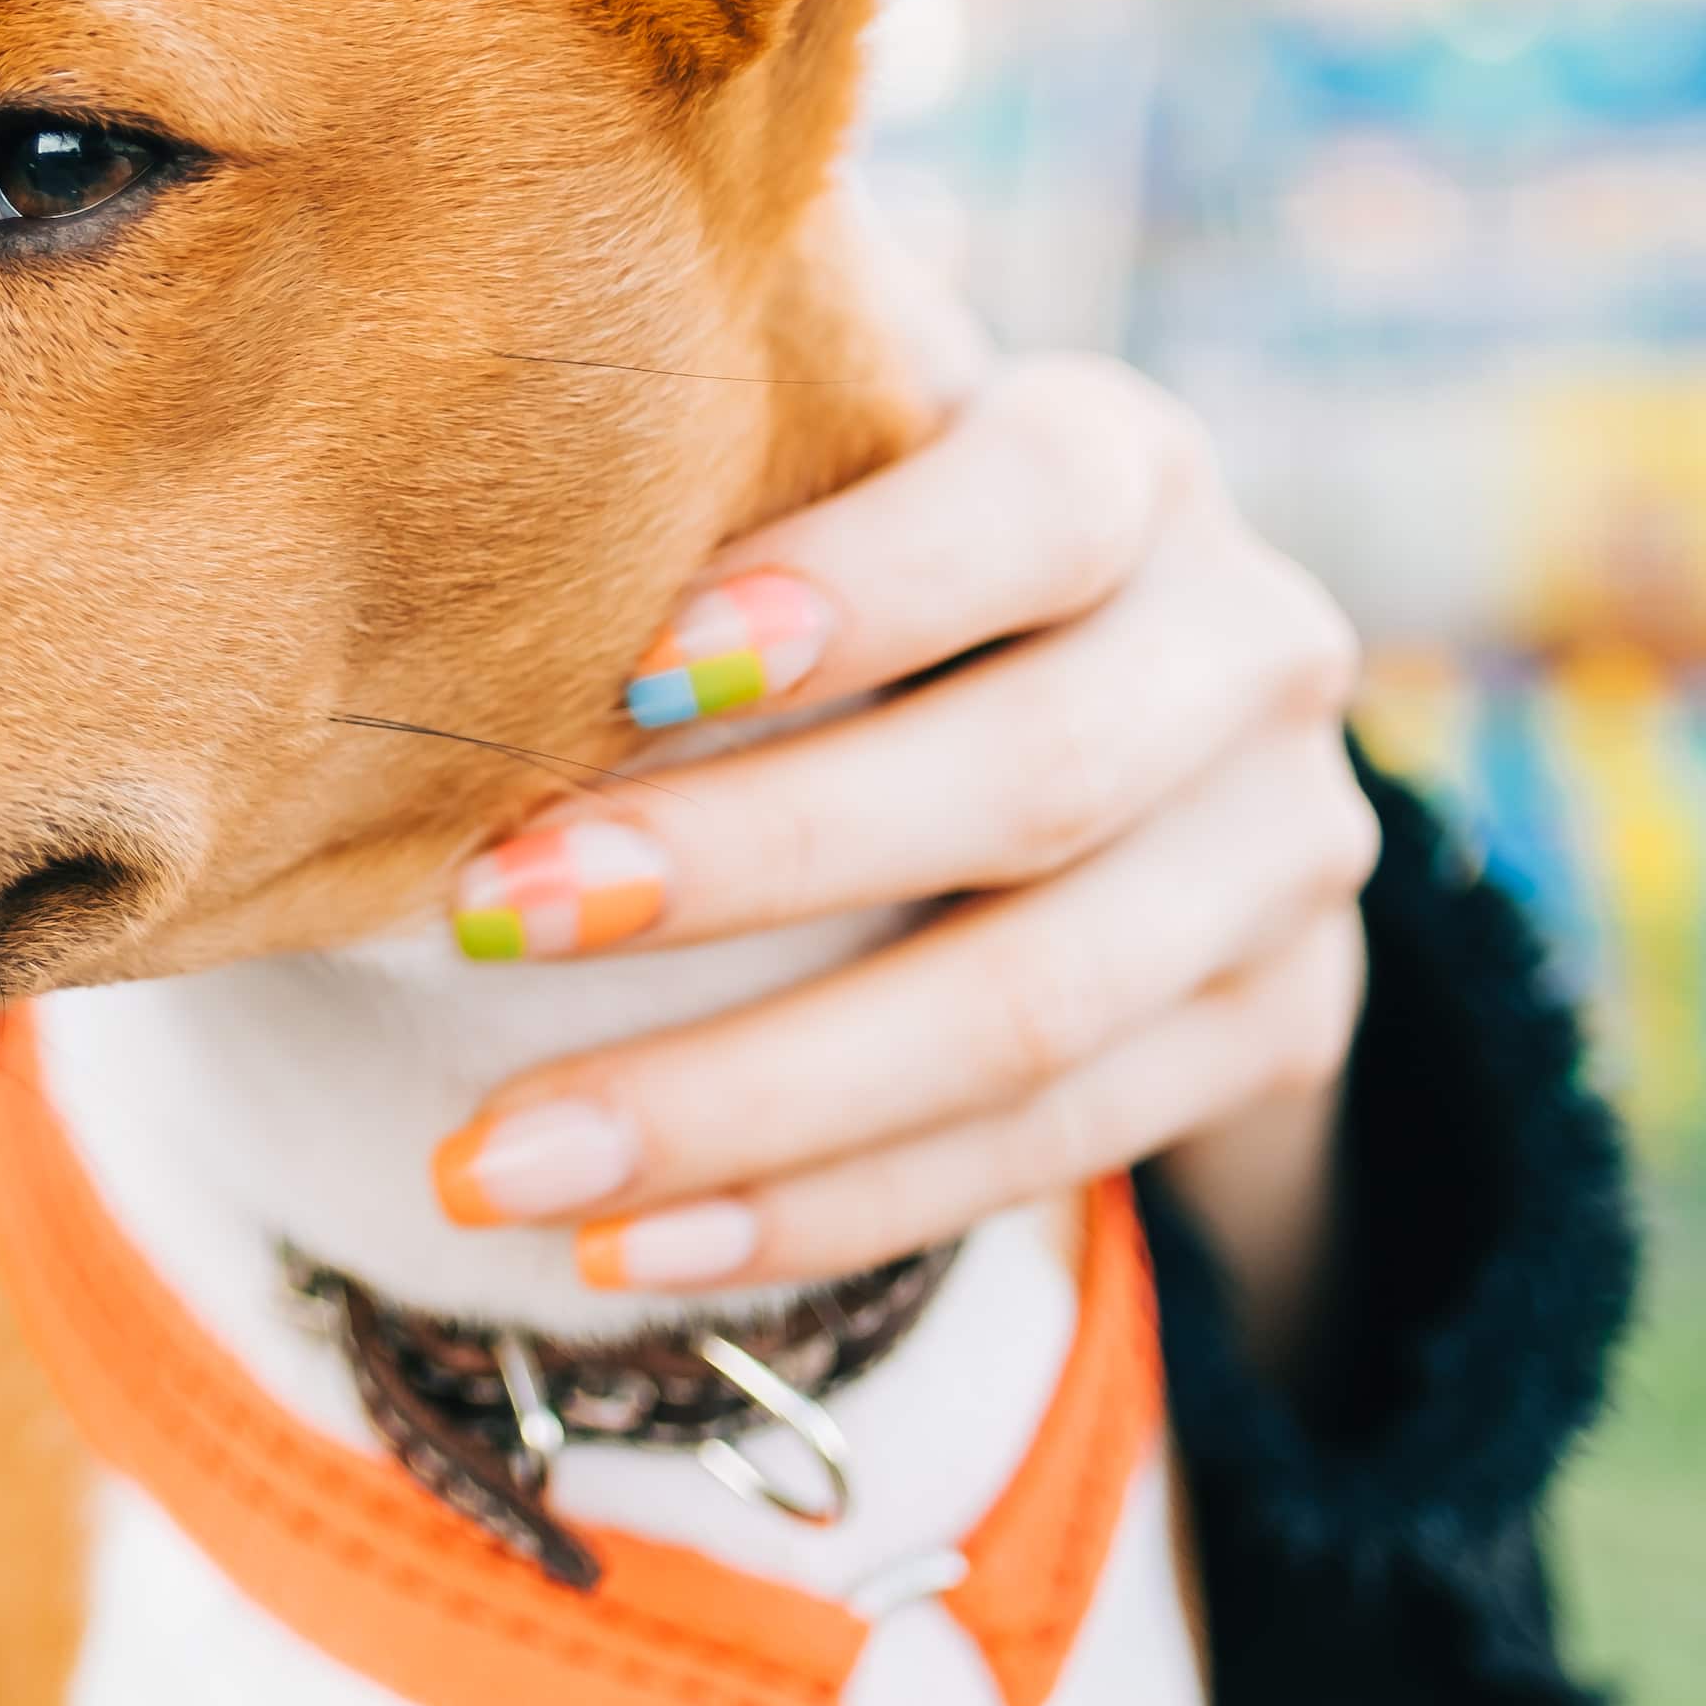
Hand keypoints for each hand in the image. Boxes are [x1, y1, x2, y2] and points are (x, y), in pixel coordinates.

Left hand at [428, 355, 1374, 1362]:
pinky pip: (1044, 1153)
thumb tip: (418, 456)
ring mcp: (1288, 856)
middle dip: (744, 865)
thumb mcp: (835, 473)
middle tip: (486, 917)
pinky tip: (633, 1252)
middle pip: (1027, 780)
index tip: (624, 674)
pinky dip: (824, 1211)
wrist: (1129, 752)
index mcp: (1130, 464)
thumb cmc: (865, 578)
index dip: (850, 592)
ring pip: (1029, 1009)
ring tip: (500, 1162)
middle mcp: (1248, 646)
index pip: (1028, 508)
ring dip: (744, 1103)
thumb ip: (714, 452)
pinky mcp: (1275, 1030)